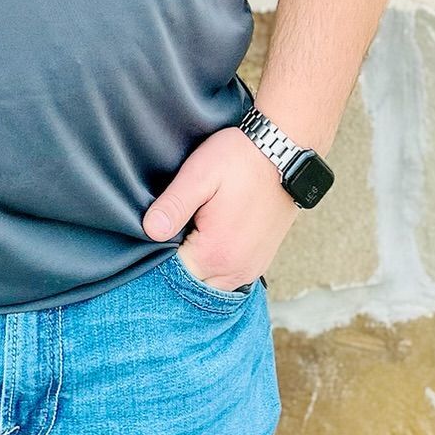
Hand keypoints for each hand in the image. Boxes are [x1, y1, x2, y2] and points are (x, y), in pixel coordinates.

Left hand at [142, 125, 299, 291]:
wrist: (285, 150)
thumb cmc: (240, 158)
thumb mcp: (200, 174)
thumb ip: (174, 205)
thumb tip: (150, 230)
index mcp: (215, 253)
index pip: (173, 275)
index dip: (159, 256)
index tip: (158, 233)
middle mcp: (236, 270)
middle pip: (193, 284)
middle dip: (178, 265)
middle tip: (172, 232)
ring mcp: (251, 268)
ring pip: (213, 284)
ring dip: (198, 267)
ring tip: (190, 234)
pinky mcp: (260, 261)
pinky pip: (231, 278)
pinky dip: (216, 267)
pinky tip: (210, 240)